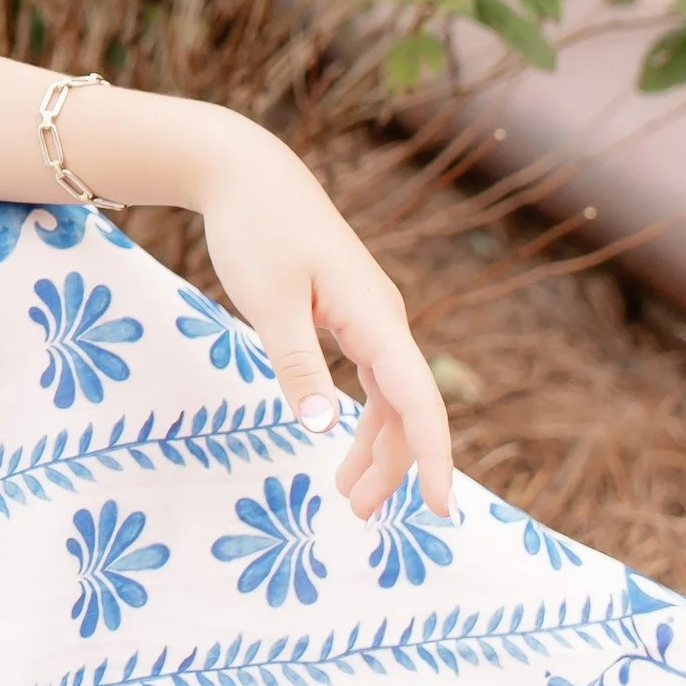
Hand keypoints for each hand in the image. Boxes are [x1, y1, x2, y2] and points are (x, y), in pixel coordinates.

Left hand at [192, 128, 454, 520]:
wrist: (244, 172)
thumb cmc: (254, 229)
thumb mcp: (267, 300)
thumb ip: (295, 363)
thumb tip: (321, 427)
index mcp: (374, 316)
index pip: (418, 400)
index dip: (432, 457)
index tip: (440, 508)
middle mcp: (384, 318)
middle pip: (406, 407)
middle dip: (392, 465)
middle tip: (355, 513)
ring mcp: (369, 315)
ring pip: (388, 395)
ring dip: (375, 445)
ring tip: (347, 493)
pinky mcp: (348, 312)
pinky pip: (370, 375)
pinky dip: (361, 413)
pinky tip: (344, 437)